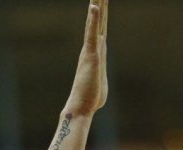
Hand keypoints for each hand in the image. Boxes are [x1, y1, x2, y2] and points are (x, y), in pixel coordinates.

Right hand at [67, 0, 108, 115]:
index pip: (100, 28)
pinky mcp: (91, 55)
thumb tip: (99, 78)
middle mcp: (92, 47)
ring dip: (96, 5)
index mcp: (95, 52)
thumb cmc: (91, 98)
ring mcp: (90, 50)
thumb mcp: (99, 82)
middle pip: (97, 20)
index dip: (101, 14)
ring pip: (94, 22)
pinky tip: (94, 6)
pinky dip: (93, 20)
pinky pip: (92, 34)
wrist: (81, 107)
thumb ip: (100, 74)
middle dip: (99, 3)